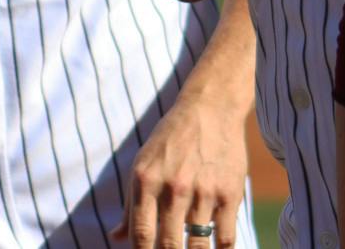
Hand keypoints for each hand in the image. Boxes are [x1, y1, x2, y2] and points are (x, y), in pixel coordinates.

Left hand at [115, 87, 249, 248]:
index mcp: (145, 180)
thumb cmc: (169, 141)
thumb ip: (130, 204)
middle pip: (168, 244)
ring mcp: (203, 191)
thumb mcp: (142, 164)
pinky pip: (224, 238)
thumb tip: (116, 237)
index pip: (141, 233)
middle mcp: (173, 187)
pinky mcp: (229, 194)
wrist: (209, 109)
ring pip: (197, 245)